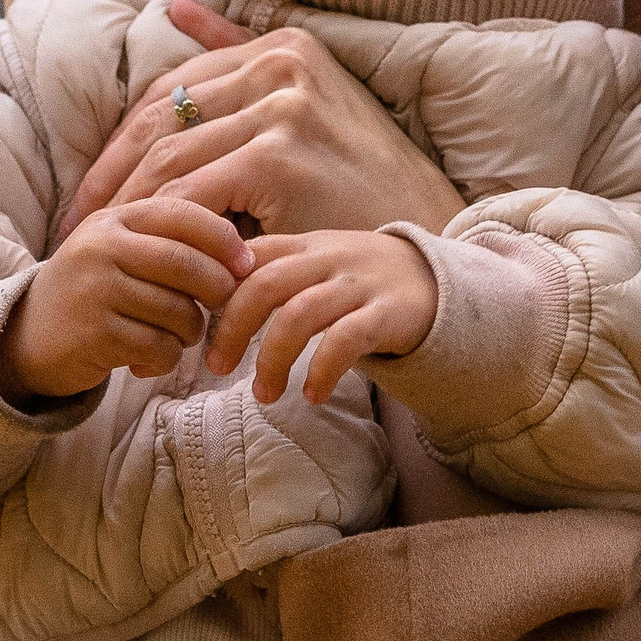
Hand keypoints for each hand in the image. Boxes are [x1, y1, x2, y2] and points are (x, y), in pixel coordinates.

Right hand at [1, 199, 252, 405]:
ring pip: (179, 311)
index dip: (225, 240)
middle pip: (188, 265)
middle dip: (217, 290)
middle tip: (218, 307)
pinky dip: (165, 359)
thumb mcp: (125, 251)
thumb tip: (246, 260)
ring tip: (170, 336)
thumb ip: (174, 244)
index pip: (185, 215)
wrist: (26, 337)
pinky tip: (145, 360)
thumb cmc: (98, 292)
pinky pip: (160, 347)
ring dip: (190, 332)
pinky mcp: (94, 334)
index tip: (246, 265)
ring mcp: (94, 290)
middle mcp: (101, 247)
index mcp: (115, 219)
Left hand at [59, 0, 466, 244]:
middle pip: (162, 119)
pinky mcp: (280, 158)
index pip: (173, 88)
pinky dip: (164, 228)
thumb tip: (174, 7)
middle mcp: (284, 65)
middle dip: (110, 176)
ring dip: (126, 207)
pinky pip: (192, 193)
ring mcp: (283, 109)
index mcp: (285, 46)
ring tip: (104, 245)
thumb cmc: (360, 186)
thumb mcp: (310, 105)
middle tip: (77, 225)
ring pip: (168, 158)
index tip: (94, 190)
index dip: (121, 143)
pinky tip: (151, 256)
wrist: (415, 247)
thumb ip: (241, 53)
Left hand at [205, 229, 438, 405]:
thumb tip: (208, 303)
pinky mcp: (390, 313)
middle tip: (216, 368)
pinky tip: (312, 394)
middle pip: (265, 284)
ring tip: (264, 395)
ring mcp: (361, 284)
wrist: (441, 283)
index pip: (249, 256)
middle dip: (233, 329)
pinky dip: (322, 370)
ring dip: (272, 360)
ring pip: (301, 315)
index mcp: (307, 245)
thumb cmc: (364, 283)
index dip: (216, 289)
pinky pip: (347, 340)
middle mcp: (330, 258)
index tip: (199, 327)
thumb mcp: (320, 265)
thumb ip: (275, 273)